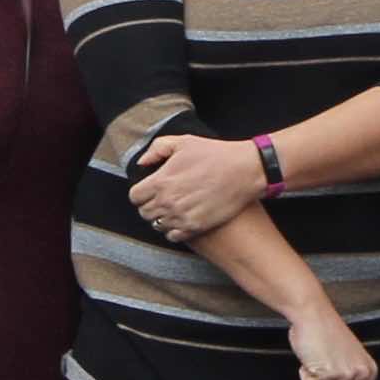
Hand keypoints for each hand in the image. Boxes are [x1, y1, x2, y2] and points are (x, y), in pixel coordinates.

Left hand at [131, 131, 266, 241]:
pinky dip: (173, 230)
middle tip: (163, 199)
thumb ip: (157, 149)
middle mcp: (167, 202)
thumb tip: (141, 163)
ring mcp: (180, 217)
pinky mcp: (195, 227)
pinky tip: (182, 220)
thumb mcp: (183, 142)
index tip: (150, 190)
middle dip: (150, 205)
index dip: (141, 193)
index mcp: (160, 181)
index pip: (135, 197)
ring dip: (161, 218)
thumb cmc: (214, 154)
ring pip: (157, 225)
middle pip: (144, 213)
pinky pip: (172, 236)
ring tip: (173, 209)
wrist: (244, 171)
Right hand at [287, 305, 379, 379]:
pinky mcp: (329, 374)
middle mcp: (361, 375)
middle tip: (321, 375)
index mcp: (370, 371)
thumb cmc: (326, 332)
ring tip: (316, 362)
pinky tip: (310, 360)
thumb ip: (352, 379)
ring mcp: (346, 376)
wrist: (313, 315)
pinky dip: (305, 376)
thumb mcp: (350, 358)